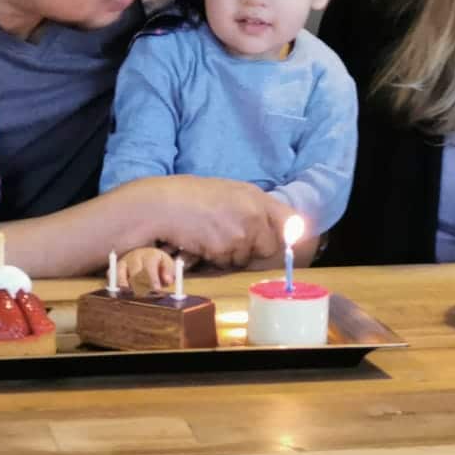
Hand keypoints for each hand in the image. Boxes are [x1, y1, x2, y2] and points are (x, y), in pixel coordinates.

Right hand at [118, 246, 174, 292]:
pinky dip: (114, 283)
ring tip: (128, 293)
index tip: (156, 289)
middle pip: (134, 270)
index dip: (153, 278)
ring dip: (123, 283)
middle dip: (139, 284)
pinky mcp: (116, 267)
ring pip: (120, 272)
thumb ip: (169, 273)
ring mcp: (124, 261)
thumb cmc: (159, 265)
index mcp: (149, 255)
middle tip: (143, 295)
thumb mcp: (168, 266)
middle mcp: (135, 256)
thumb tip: (167, 280)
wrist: (148, 256)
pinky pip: (111, 274)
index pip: (150, 266)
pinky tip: (118, 291)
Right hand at [130, 175, 294, 269]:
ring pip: (245, 258)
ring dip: (230, 254)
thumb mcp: (228, 192)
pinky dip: (215, 258)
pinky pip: (227, 263)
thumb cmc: (190, 196)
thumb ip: (251, 207)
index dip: (289, 235)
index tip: (285, 243)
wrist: (164, 204)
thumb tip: (269, 227)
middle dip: (253, 248)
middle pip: (269, 247)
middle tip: (230, 239)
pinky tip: (202, 242)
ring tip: (210, 236)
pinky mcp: (225, 249)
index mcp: (255, 196)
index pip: (291, 221)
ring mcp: (241, 232)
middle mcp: (254, 214)